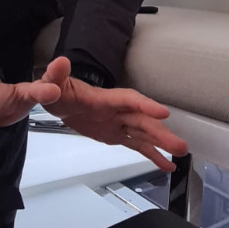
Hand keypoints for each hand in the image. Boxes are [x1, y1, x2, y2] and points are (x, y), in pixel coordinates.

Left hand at [40, 57, 187, 171]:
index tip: (163, 112)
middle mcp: (114, 110)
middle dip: (160, 132)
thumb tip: (59, 63)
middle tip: (179, 145)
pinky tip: (166, 164)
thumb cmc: (52, 87)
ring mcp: (116, 123)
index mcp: (101, 98)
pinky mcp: (114, 135)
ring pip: (143, 133)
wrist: (53, 99)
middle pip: (141, 120)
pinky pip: (136, 145)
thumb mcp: (48, 81)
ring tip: (180, 154)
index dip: (145, 105)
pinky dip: (151, 154)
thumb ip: (54, 76)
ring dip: (161, 143)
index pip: (127, 100)